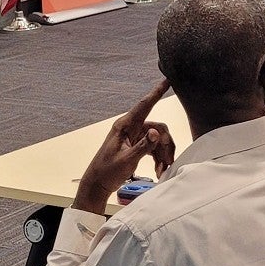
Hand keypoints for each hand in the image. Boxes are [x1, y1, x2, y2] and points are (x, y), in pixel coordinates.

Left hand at [73, 79, 173, 211]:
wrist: (97, 184)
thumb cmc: (107, 172)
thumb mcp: (127, 160)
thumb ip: (143, 146)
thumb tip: (156, 133)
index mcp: (124, 126)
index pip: (144, 105)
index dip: (156, 92)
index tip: (167, 80)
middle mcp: (130, 128)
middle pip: (157, 128)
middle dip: (165, 144)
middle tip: (167, 161)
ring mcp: (133, 136)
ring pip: (157, 138)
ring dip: (162, 153)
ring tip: (161, 169)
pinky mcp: (136, 145)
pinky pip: (153, 145)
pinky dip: (158, 157)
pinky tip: (159, 169)